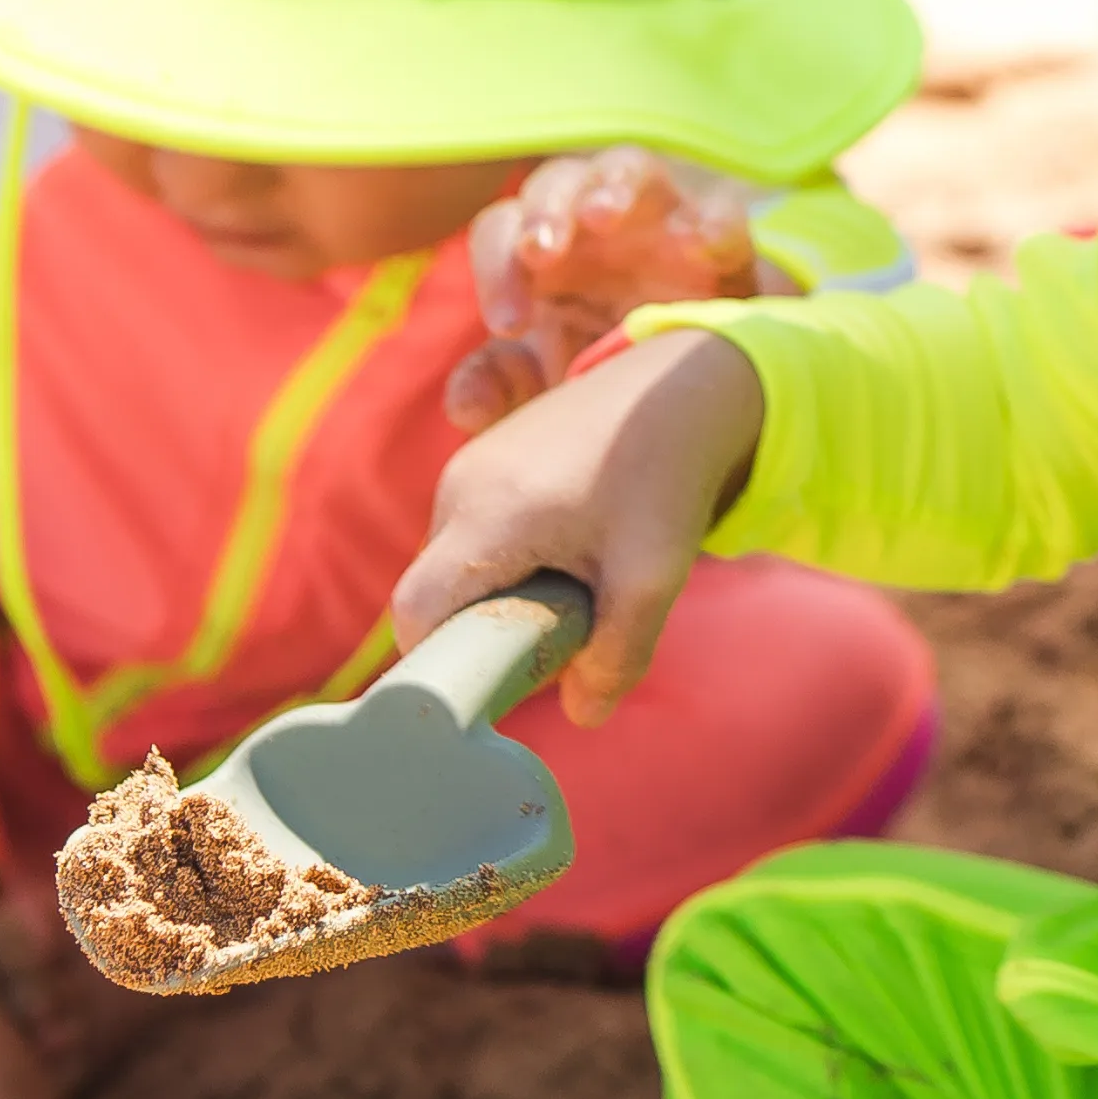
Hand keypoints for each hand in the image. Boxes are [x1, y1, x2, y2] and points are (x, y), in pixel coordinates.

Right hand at [395, 327, 765, 725]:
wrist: (681, 385)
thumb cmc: (667, 477)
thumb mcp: (655, 576)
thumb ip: (617, 656)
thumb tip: (581, 713)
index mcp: (486, 514)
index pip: (416, 614)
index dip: (444, 663)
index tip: (504, 679)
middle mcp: (461, 485)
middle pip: (437, 593)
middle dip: (485, 631)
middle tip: (557, 635)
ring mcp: (471, 465)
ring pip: (455, 562)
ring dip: (501, 592)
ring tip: (576, 583)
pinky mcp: (488, 455)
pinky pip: (473, 531)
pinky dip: (508, 559)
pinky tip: (574, 549)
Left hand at [443, 148, 756, 432]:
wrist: (694, 386)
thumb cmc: (603, 368)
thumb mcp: (546, 390)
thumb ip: (501, 389)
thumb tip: (465, 402)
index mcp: (542, 252)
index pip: (501, 231)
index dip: (495, 267)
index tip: (508, 323)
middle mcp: (594, 221)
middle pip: (557, 181)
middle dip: (546, 209)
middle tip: (539, 251)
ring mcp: (660, 220)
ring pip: (630, 169)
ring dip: (613, 186)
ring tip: (602, 215)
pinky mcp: (724, 244)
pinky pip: (722, 215)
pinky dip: (712, 222)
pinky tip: (700, 243)